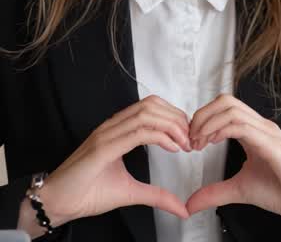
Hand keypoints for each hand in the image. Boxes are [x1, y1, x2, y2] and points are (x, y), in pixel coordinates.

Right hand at [27, 95, 191, 233]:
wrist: (57, 204)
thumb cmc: (86, 193)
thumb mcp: (131, 192)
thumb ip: (157, 195)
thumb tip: (181, 208)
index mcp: (117, 130)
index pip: (151, 108)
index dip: (174, 116)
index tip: (188, 136)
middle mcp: (111, 127)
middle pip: (152, 105)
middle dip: (177, 118)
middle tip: (190, 139)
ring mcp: (105, 135)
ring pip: (146, 114)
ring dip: (172, 126)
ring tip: (183, 143)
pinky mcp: (101, 148)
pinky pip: (137, 133)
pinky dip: (160, 136)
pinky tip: (172, 148)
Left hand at [186, 94, 280, 225]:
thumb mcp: (239, 190)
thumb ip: (215, 192)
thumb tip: (190, 203)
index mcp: (254, 132)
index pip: (225, 109)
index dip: (202, 120)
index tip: (192, 142)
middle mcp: (261, 127)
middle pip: (226, 101)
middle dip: (201, 116)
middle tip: (191, 138)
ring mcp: (267, 133)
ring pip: (232, 110)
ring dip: (207, 123)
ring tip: (198, 143)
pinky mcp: (271, 145)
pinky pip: (242, 127)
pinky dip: (221, 131)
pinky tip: (212, 143)